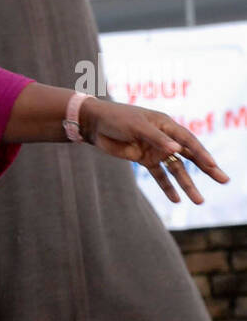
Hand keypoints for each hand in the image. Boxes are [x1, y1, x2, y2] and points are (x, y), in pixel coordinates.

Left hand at [80, 98, 228, 203]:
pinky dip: (167, 187)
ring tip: (199, 201)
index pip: (189, 141)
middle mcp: (165, 139)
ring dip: (187, 185)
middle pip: (190, 156)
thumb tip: (177, 150)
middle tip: (224, 180)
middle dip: (206, 169)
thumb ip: (157, 139)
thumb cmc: (117, 119)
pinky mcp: (144, 159)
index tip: (213, 166)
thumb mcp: (137, 126)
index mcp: (166, 125)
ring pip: (176, 170)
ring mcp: (155, 150)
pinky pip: (159, 176)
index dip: (201, 154)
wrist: (95, 124)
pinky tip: (177, 200)